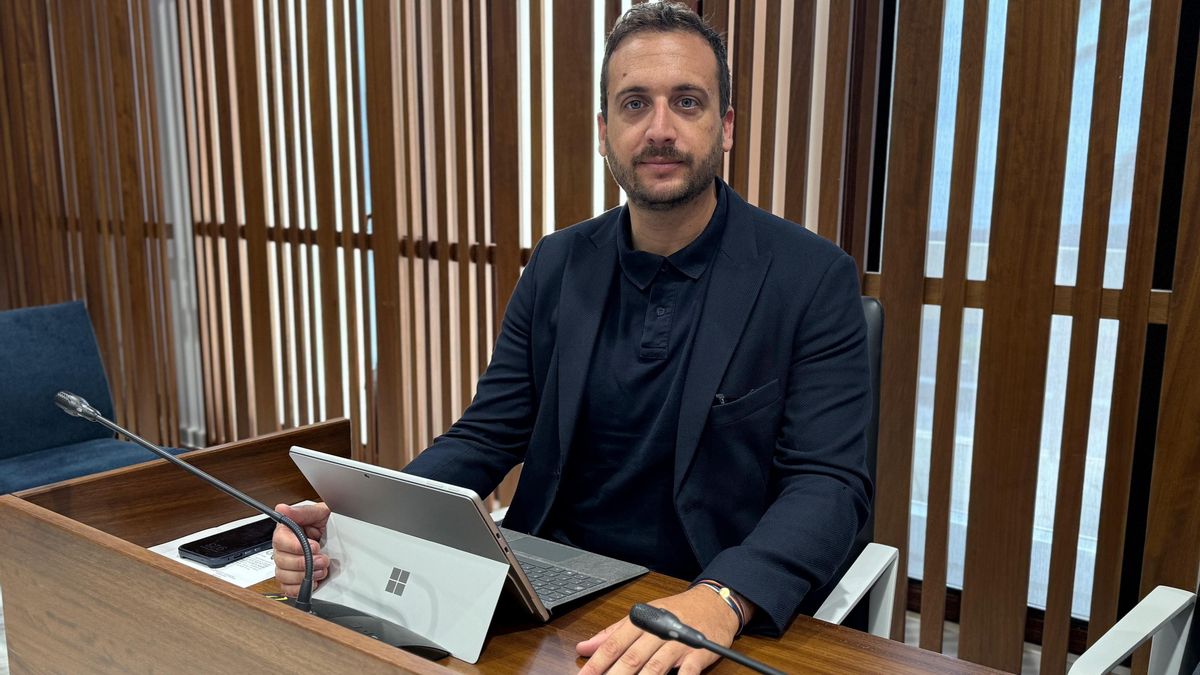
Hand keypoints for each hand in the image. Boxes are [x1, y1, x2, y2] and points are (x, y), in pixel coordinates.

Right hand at [272, 502, 330, 596]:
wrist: (343, 537)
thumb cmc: (330, 523)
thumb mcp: (321, 512)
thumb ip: (302, 512)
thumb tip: (282, 509)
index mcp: (288, 531)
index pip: (279, 540)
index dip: (296, 546)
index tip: (314, 546)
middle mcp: (285, 548)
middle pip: (280, 560)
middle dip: (305, 562)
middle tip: (322, 558)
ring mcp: (288, 565)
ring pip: (283, 575)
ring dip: (304, 575)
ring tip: (321, 569)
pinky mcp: (294, 579)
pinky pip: (287, 588)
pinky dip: (300, 587)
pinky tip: (313, 580)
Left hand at [576, 585, 741, 673]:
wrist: (715, 602)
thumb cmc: (676, 611)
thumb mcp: (643, 616)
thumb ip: (613, 633)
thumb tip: (584, 648)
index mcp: (642, 620)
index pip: (614, 644)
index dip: (596, 663)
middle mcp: (659, 630)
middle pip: (632, 658)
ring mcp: (679, 641)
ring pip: (656, 665)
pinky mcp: (699, 652)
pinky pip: (688, 669)